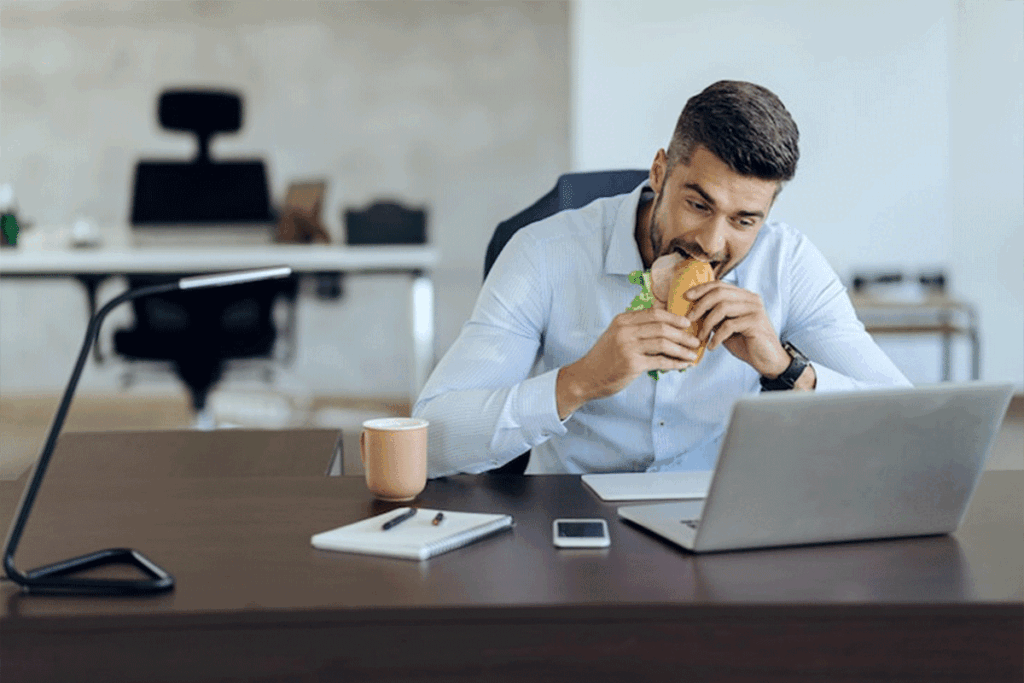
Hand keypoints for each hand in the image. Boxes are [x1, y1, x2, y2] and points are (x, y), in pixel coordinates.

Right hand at [560, 307, 701, 410]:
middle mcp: (625, 330)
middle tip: (695, 340)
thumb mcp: (616, 335)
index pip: (654, 313)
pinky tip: (683, 365)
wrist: (586, 377)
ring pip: (664, 343)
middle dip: (682, 334)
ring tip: (692, 354)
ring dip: (682, 349)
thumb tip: (664, 327)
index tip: (687, 323)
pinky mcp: (632, 364)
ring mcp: (628, 346)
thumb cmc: (604, 357)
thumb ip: (636, 328)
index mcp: (623, 320)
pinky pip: (660, 361)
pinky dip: (675, 363)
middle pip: (662, 327)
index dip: (674, 317)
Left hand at [683, 281, 789, 376]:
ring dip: (707, 323)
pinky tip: (712, 346)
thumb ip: (714, 316)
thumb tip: (692, 309)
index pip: (719, 285)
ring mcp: (755, 309)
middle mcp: (751, 298)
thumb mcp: (725, 326)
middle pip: (719, 293)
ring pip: (723, 307)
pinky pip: (729, 325)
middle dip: (700, 305)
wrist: (767, 360)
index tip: (686, 297)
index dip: (701, 289)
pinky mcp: (756, 322)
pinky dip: (717, 336)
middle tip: (689, 319)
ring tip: (700, 337)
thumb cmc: (745, 343)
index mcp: (744, 296)